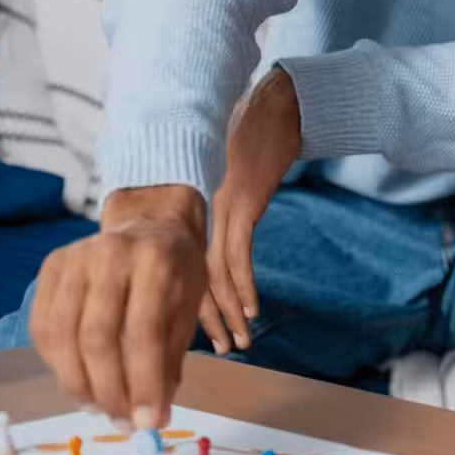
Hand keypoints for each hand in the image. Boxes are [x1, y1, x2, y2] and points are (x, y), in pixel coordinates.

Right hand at [30, 184, 206, 431]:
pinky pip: (43, 327)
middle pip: (97, 337)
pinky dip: (56, 363)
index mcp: (157, 260)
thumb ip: (170, 360)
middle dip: (109, 390)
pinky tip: (78, 381)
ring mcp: (74, 257)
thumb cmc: (176, 270)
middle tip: (122, 422)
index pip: (145, 332)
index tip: (147, 422)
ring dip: (78, 384)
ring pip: (62, 336)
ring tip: (99, 408)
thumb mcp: (189, 306)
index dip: (143, 383)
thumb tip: (152, 417)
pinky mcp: (51, 266)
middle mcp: (111, 254)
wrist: (151, 222)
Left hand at [197, 67, 301, 355]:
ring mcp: (218, 207)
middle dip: (205, 319)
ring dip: (226, 312)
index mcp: (187, 205)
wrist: (276, 104)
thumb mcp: (222, 169)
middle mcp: (196, 210)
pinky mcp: (242, 203)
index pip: (178, 266)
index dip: (186, 304)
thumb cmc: (249, 132)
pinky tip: (251, 310)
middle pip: (193, 277)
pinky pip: (238, 255)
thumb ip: (211, 202)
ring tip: (236, 341)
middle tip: (218, 349)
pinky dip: (243, 286)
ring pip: (214, 273)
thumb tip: (208, 237)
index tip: (193, 335)